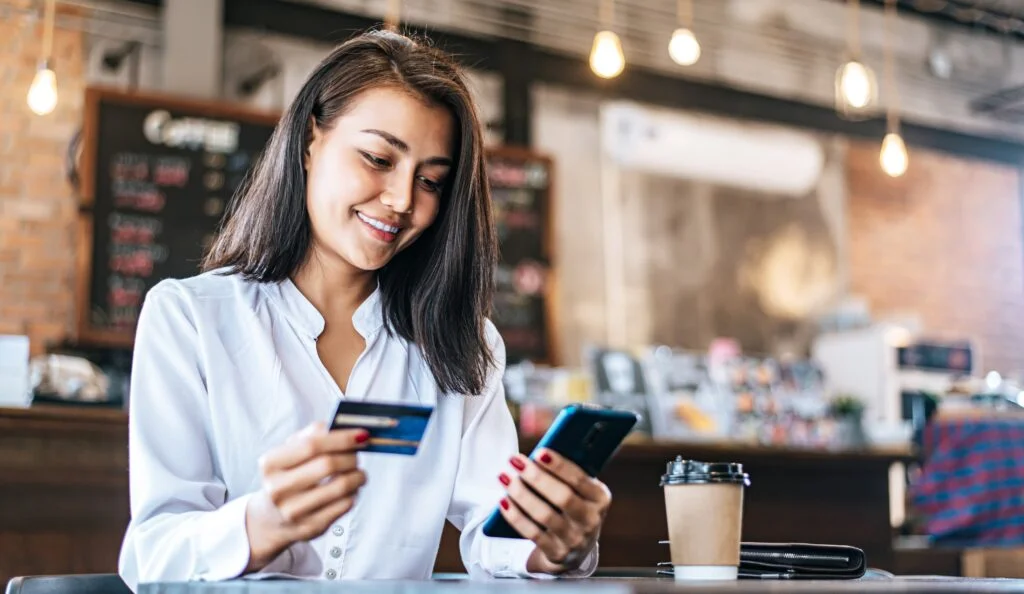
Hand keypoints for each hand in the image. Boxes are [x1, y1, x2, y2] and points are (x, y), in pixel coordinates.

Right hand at [244, 422, 368, 571]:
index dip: (341, 438)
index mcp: (270, 464)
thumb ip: (313, 434)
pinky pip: (344, 505)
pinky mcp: (310, 527)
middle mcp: (277, 489)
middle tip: (358, 455)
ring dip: (358, 475)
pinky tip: (350, 490)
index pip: (311, 445)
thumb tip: (345, 428)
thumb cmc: (288, 475)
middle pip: (327, 465)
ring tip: (358, 473)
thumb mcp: (290, 452)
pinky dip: (354, 493)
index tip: (362, 434)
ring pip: (341, 486)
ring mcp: (293, 511)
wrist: (272, 518)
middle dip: (351, 457)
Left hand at [497, 449, 610, 574]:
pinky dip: (515, 516)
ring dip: (521, 494)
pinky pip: (532, 533)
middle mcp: (591, 520)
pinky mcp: (557, 553)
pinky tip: (503, 501)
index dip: (559, 466)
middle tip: (515, 461)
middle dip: (536, 477)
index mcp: (600, 498)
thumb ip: (565, 474)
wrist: (575, 548)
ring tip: (505, 477)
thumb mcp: (579, 490)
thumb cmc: (572, 506)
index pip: (579, 479)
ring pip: (544, 515)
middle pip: (562, 497)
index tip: (539, 452)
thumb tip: (537, 455)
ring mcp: (575, 539)